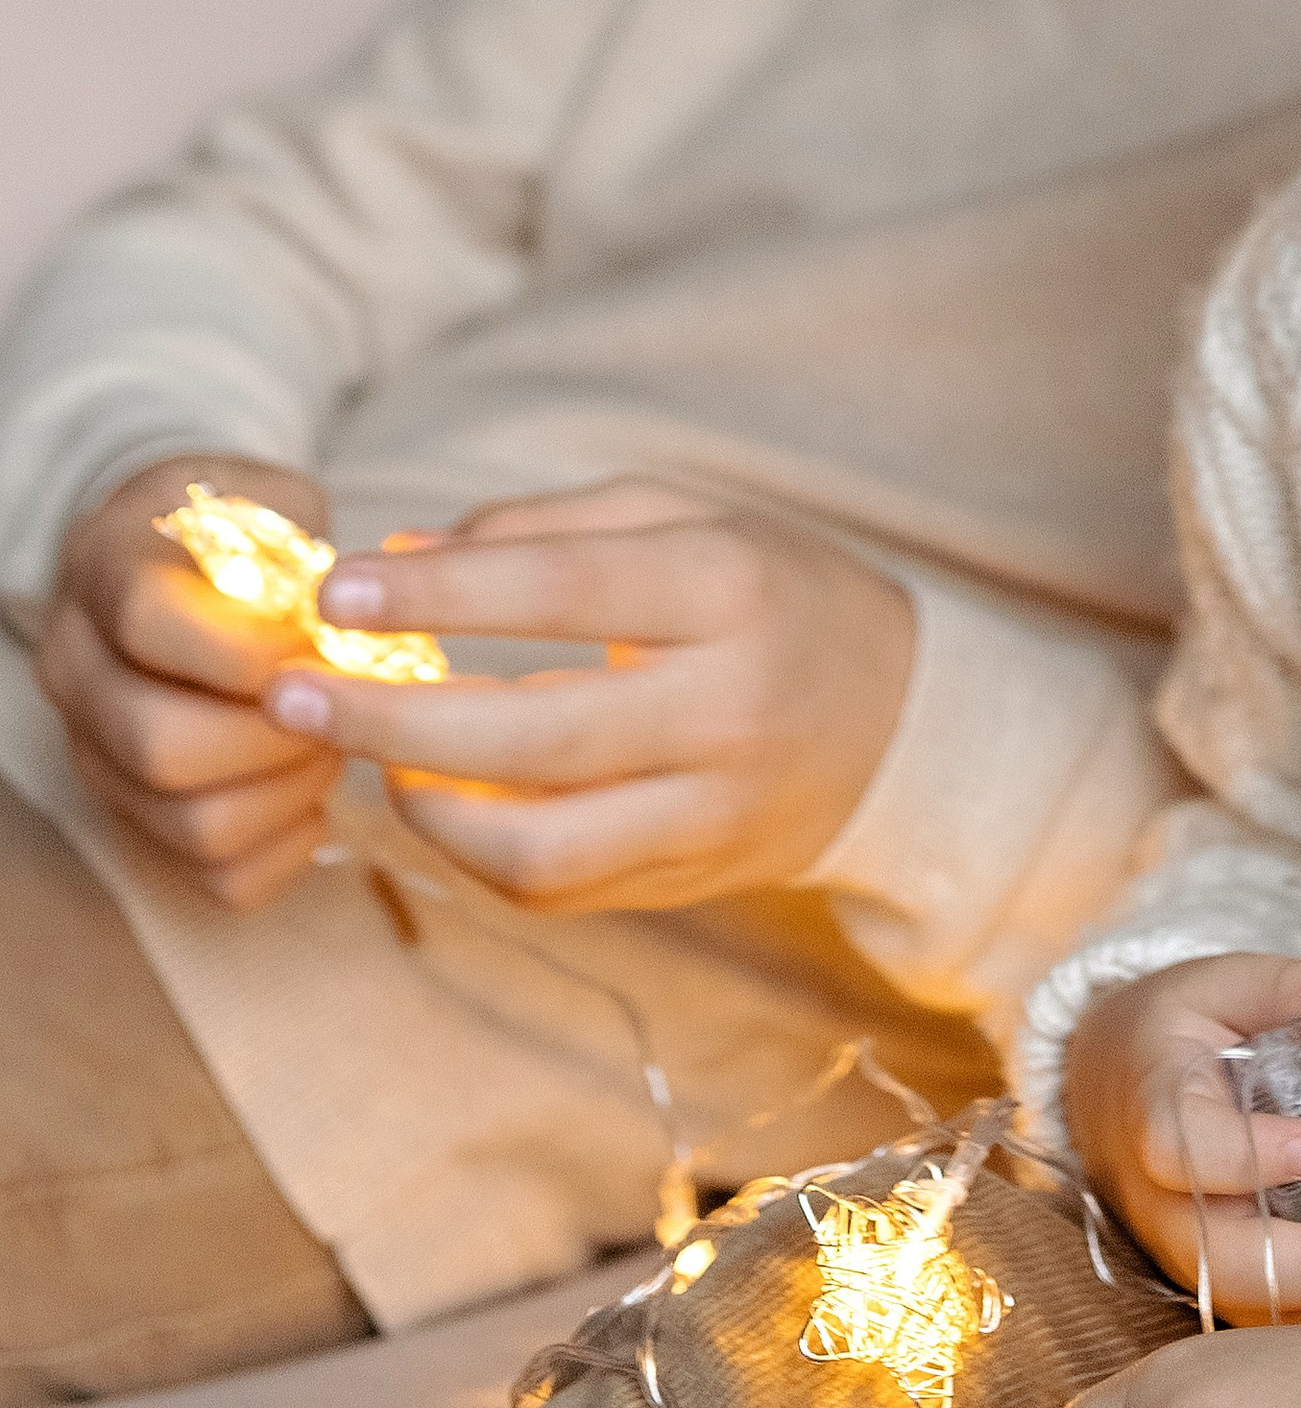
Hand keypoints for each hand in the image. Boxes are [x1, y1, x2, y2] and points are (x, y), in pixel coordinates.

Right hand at [37, 455, 343, 907]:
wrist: (186, 566)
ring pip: (192, 822)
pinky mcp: (136, 819)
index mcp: (105, 570)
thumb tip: (354, 624)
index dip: (252, 647)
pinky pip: (217, 877)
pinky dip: (285, 847)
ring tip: (331, 742)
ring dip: (290, 792)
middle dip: (280, 734)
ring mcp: (99, 756)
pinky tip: (312, 793)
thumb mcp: (270, 500)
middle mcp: (79, 671)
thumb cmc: (243, 532)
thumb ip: (303, 551)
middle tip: (341, 704)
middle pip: (162, 743)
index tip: (325, 641)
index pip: (149, 622)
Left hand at [258, 477, 915, 915]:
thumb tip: (395, 560)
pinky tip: (439, 802)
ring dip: (427, 810)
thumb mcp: (684, 520)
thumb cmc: (771, 592)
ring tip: (373, 763)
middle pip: (533, 732)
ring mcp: (713, 808)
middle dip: (390, 720)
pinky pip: (559, 888)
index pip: (560, 587)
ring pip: (539, 846)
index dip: (438, 592)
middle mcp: (727, 704)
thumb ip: (542, 530)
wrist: (902, 718)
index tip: (335, 590)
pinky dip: (477, 853)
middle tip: (292, 697)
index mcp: (728, 586)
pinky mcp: (693, 879)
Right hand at [1065, 952, 1300, 1319]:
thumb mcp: (1226, 987)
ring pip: (1248, 1302)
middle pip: (1222, 1257)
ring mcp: (1186, 1249)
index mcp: (1153, 1107)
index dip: (1243, 1158)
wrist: (1113, 1089)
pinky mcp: (1216, 1278)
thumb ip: (1294, 989)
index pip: (1180, 1149)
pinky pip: (1266, 1317)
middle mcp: (1162, 1198)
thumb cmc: (1176, 1033)